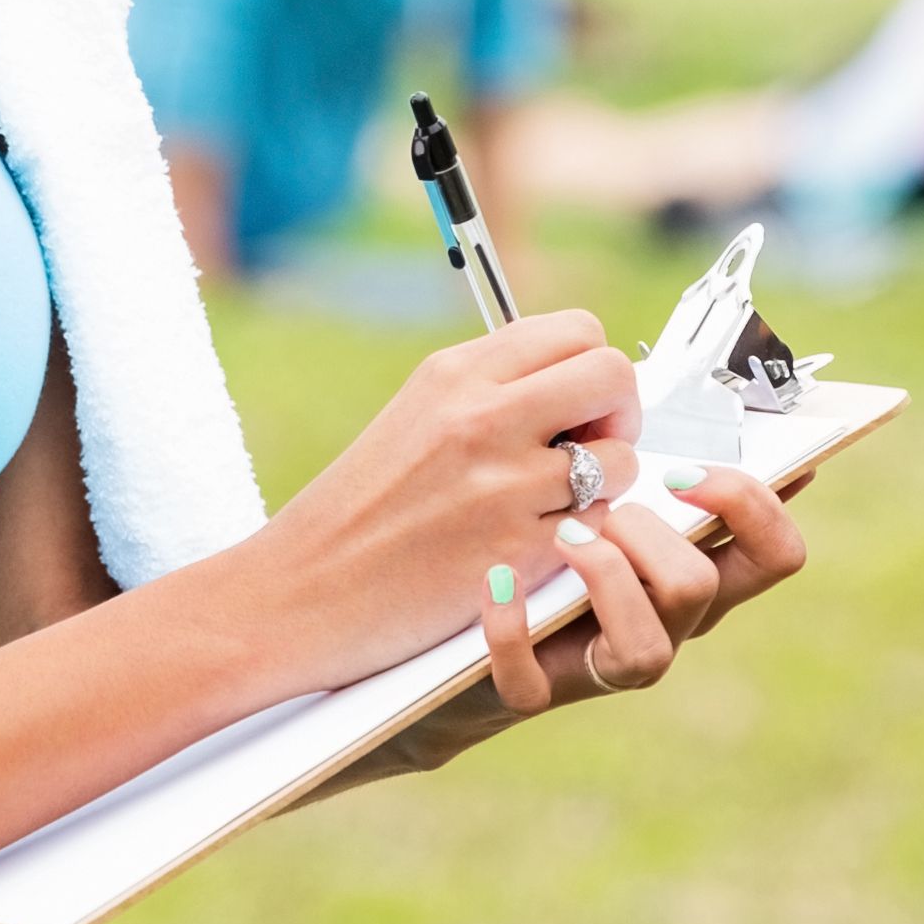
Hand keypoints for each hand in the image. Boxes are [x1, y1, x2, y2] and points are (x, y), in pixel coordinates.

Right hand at [247, 311, 645, 684]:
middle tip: (589, 451)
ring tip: (553, 508)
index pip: (578, 331)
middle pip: (612, 376)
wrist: (301, 592)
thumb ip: (494, 388)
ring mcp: (502, 485)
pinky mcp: (516, 552)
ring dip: (606, 487)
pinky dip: (583, 539)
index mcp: (455, 373)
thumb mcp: (418, 415)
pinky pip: (599, 527)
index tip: (573, 411)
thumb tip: (581, 383)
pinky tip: (535, 548)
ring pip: (621, 459)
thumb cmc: (363, 509)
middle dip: (619, 415)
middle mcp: (481, 416)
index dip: (592, 371)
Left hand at [470, 460, 809, 715]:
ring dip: (603, 576)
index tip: (681, 474)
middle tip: (602, 510)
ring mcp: (603, 667)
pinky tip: (496, 579)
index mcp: (692, 569)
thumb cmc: (548, 534)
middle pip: (704, 587)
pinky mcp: (535, 692)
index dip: (750, 507)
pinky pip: (531, 679)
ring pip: (649, 648)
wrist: (454, 615)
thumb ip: (655, 451)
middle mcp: (664, 624)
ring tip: (559, 535)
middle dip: (650, 537)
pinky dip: (512, 627)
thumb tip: (722, 401)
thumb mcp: (607, 484)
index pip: (776, 553)